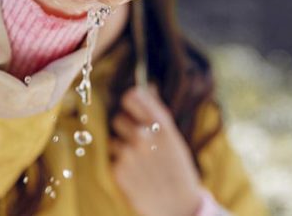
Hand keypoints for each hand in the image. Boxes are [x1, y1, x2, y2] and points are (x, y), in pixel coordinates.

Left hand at [110, 87, 203, 215]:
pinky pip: (112, 159)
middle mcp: (144, 136)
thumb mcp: (175, 139)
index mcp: (162, 126)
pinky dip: (121, 165)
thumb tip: (149, 87)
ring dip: (123, 148)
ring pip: (114, 140)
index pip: (132, 96)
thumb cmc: (178, 171)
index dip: (130, 101)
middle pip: (119, 118)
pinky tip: (136, 175)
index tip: (131, 106)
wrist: (179, 208)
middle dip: (126, 128)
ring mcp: (129, 154)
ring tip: (140, 163)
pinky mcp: (118, 171)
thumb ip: (158, 114)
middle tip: (138, 142)